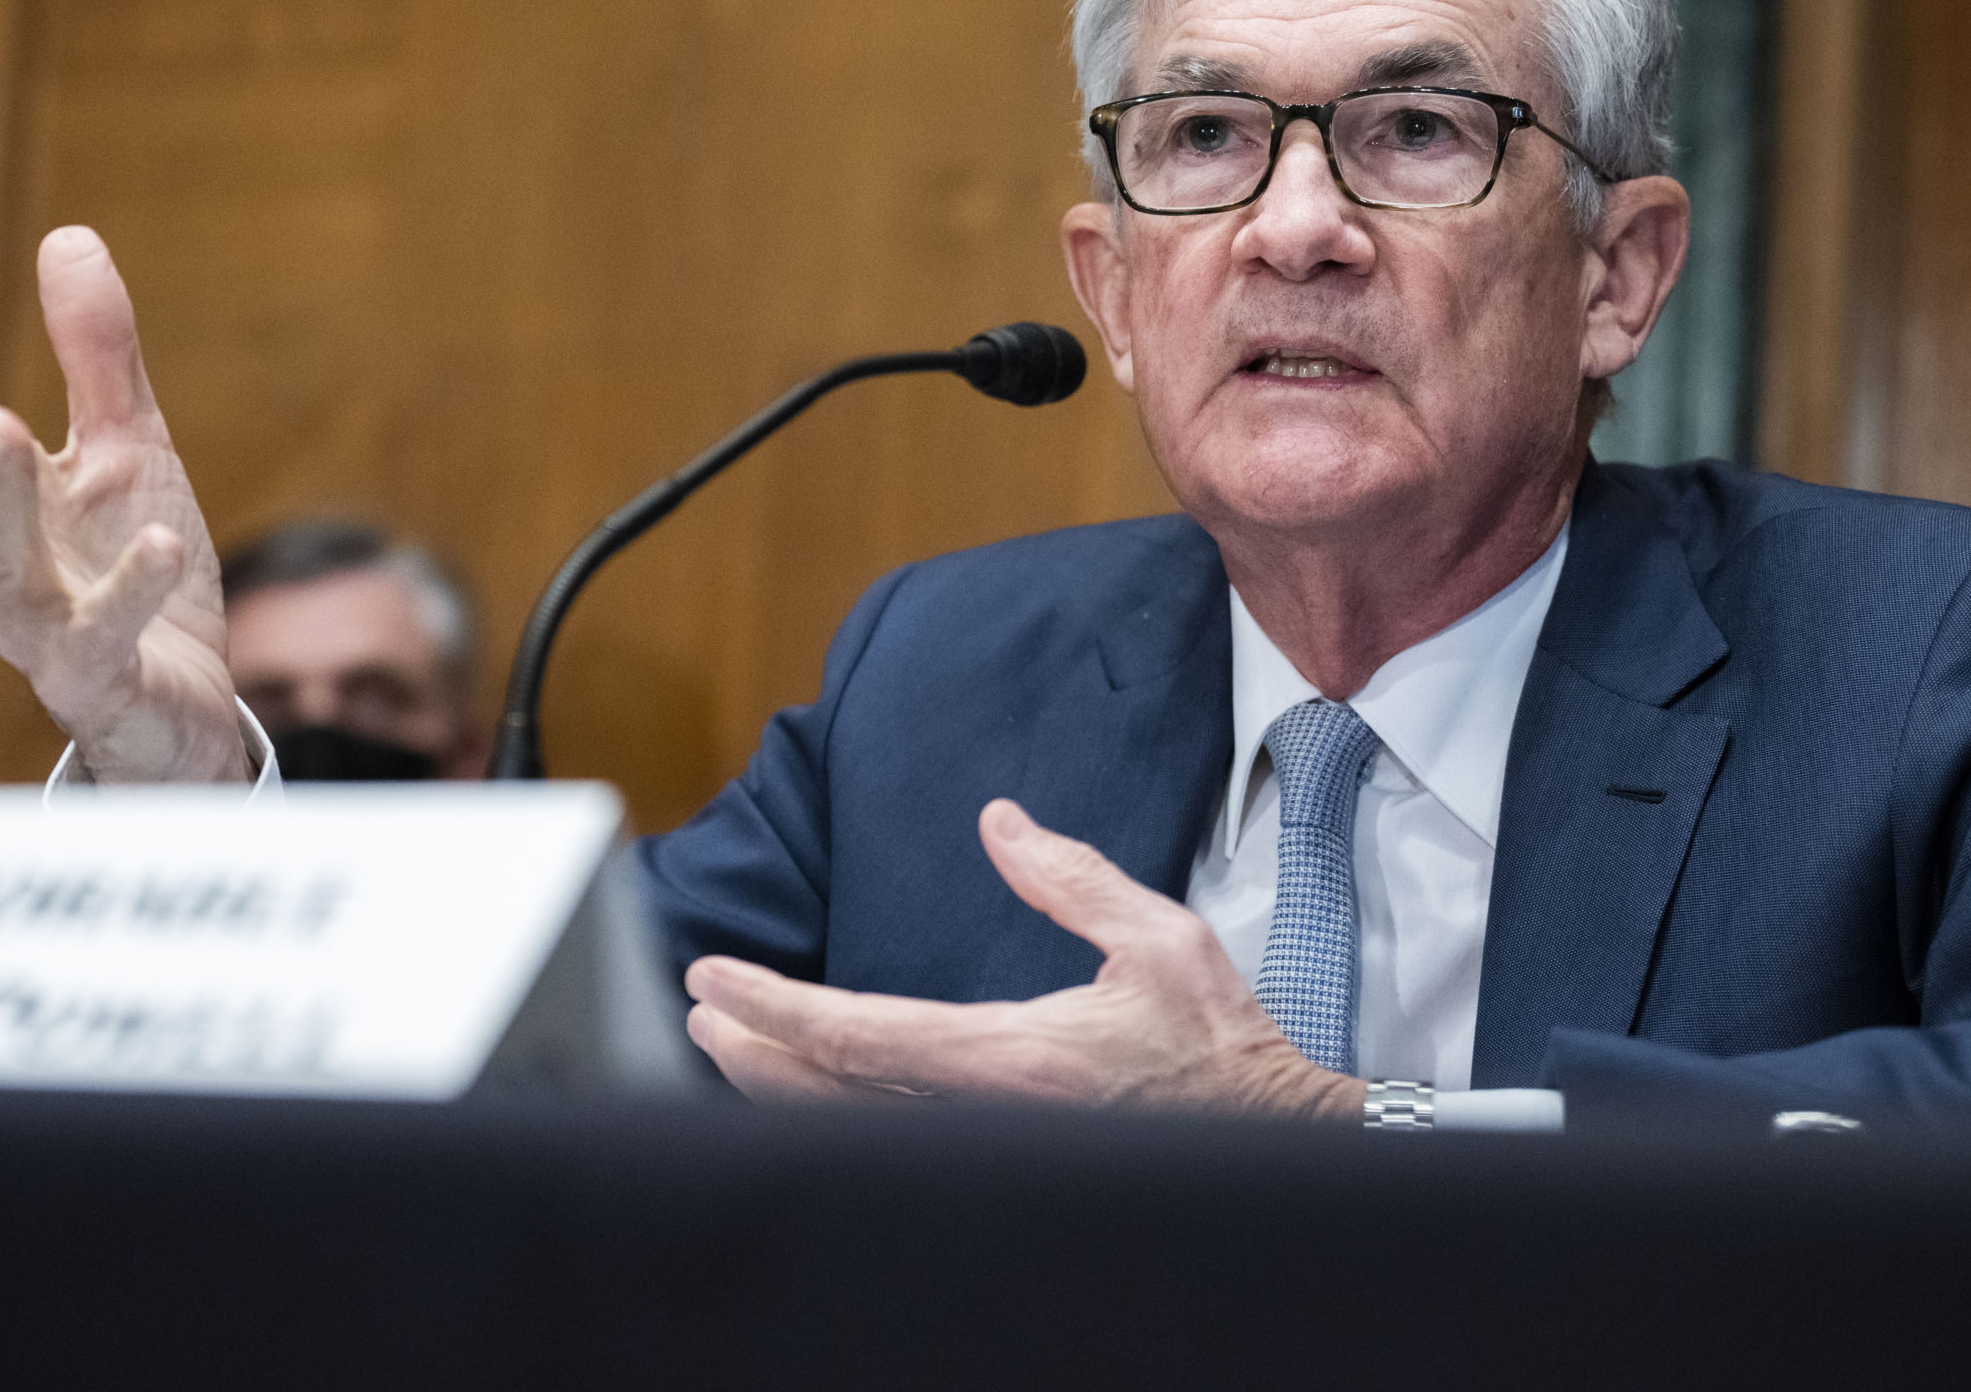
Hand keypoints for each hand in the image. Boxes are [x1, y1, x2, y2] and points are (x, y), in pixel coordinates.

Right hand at [0, 227, 247, 781]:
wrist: (185, 709)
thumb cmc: (140, 572)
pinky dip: (130, 589)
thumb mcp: (131, 449)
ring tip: (6, 422)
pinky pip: (106, 632)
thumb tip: (67, 235)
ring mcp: (40, 623)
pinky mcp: (98, 674)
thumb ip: (97, 357)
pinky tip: (163, 544)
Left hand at [682, 799, 1364, 1119]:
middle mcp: (989, 1111)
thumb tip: (998, 821)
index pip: (864, 1036)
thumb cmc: (1218, 1041)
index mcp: (1017, 1056)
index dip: (778, 1011)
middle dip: (756, 1049)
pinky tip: (808, 1082)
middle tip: (701, 1006)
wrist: (1269, 1134)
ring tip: (730, 1039)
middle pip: (834, 1092)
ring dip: (781, 1082)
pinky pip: (890, 1134)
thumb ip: (1070, 878)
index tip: (715, 981)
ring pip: (853, 1123)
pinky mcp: (1003, 1151)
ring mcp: (991, 1141)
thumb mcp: (1160, 937)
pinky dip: (830, 1105)